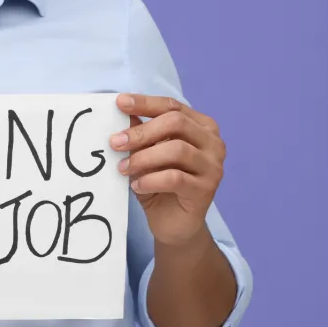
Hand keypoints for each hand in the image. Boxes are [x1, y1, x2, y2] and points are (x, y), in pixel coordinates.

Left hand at [110, 93, 224, 246]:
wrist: (173, 223)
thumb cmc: (158, 183)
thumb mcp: (145, 153)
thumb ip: (138, 132)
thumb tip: (119, 109)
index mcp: (200, 126)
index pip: (172, 106)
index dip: (145, 103)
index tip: (119, 103)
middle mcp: (213, 142)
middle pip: (176, 122)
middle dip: (141, 131)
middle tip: (114, 143)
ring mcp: (213, 166)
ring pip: (176, 149)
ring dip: (143, 158)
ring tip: (122, 168)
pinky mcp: (206, 189)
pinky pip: (175, 178)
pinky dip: (150, 180)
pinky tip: (136, 186)